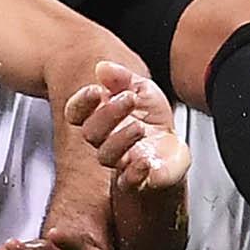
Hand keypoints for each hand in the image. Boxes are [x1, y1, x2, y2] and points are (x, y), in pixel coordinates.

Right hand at [63, 62, 189, 193]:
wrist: (173, 150)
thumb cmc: (151, 120)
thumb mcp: (142, 90)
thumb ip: (122, 78)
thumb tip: (102, 67)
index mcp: (101, 116)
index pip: (76, 112)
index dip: (81, 102)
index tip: (96, 90)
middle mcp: (105, 140)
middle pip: (91, 132)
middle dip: (108, 113)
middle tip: (129, 99)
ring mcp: (119, 161)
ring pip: (105, 156)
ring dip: (120, 139)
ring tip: (139, 127)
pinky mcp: (136, 179)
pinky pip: (128, 181)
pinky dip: (135, 172)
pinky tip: (146, 161)